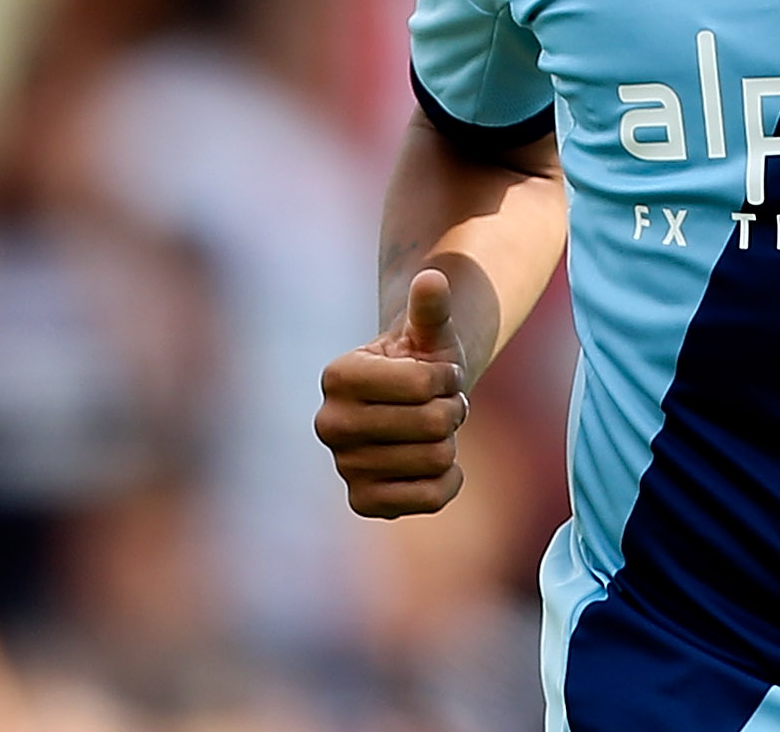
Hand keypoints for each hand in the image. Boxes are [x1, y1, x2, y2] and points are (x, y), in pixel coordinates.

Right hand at [315, 267, 469, 517]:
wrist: (411, 408)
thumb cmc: (420, 362)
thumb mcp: (429, 332)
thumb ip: (431, 307)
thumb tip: (433, 277)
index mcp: (337, 375)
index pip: (423, 384)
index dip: (446, 378)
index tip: (438, 374)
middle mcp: (329, 424)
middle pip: (432, 425)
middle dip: (450, 410)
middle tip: (438, 404)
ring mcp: (343, 467)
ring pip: (436, 460)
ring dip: (449, 442)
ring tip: (432, 429)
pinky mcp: (363, 502)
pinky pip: (431, 498)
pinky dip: (448, 480)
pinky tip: (435, 464)